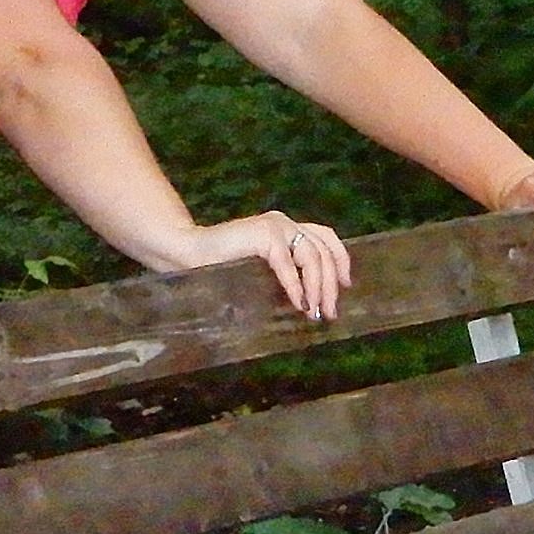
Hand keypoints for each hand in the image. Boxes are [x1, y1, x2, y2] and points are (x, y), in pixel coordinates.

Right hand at [166, 211, 353, 319]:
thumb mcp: (262, 269)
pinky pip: (288, 264)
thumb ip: (285, 272)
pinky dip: (296, 285)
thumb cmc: (222, 265)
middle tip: (329, 312)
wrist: (188, 253)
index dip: (341, 261)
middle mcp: (285, 222)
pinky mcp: (264, 234)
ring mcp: (275, 226)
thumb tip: (311, 302)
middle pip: (323, 251)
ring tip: (314, 311)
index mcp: (287, 227)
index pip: (326, 238)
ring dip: (318, 287)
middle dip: (331, 284)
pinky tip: (298, 303)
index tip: (346, 286)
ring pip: (312, 256)